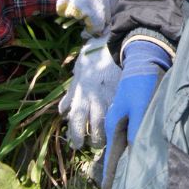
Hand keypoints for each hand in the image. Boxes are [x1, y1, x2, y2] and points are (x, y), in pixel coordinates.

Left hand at [58, 34, 119, 148]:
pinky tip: (122, 126)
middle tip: (95, 145)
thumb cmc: (93, 57)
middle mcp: (97, 97)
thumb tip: (63, 111)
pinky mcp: (126, 93)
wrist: (113, 43)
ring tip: (109, 139)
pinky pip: (123, 111)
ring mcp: (113, 96)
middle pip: (96, 125)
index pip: (77, 119)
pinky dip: (122, 121)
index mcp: (83, 93)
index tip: (77, 145)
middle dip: (96, 139)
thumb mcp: (78, 73)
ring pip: (112, 121)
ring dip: (110, 133)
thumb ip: (71, 94)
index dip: (76, 135)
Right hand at [102, 39, 171, 188]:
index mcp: (115, 128)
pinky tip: (139, 163)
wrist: (145, 60)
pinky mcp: (132, 118)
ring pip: (123, 152)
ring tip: (131, 187)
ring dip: (126, 168)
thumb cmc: (143, 83)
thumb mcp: (141, 107)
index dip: (112, 181)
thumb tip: (135, 157)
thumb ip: (137, 130)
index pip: (112, 162)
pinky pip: (130, 142)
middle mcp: (116, 129)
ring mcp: (123, 123)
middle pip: (116, 159)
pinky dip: (132, 155)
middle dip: (119, 178)